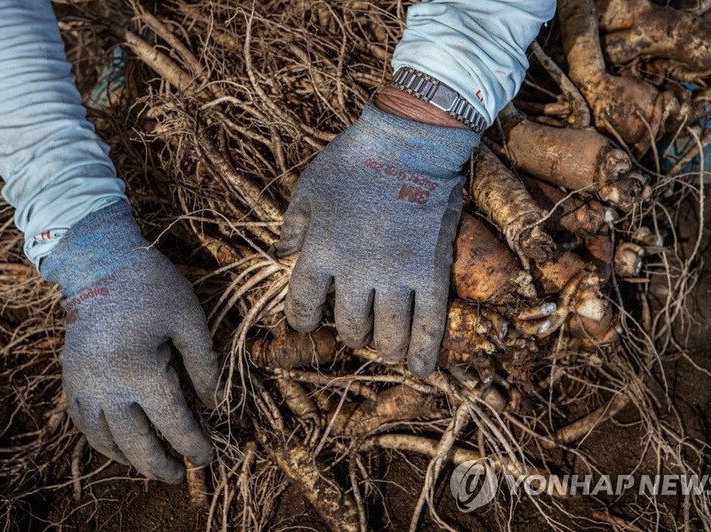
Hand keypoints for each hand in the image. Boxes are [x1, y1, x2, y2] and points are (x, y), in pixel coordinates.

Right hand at [41, 202, 219, 482]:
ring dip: (128, 459)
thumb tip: (215, 404)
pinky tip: (116, 445)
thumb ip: (204, 365)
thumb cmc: (153, 287)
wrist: (100, 263)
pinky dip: (99, 441)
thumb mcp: (190, 320)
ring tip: (151, 466)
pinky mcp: (70, 377)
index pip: (173, 424)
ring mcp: (83, 384)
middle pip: (135, 443)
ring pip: (103, 440)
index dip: (193, 445)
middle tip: (180, 476)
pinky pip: (80, 422)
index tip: (207, 458)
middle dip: (160, 465)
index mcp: (141, 371)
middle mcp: (107, 386)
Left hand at [275, 101, 479, 377]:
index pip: (302, 308)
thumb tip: (280, 254)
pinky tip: (419, 369)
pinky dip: (423, 352)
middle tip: (354, 326)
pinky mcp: (430, 273)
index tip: (307, 320)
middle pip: (348, 328)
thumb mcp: (308, 189)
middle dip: (348, 333)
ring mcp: (396, 275)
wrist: (411, 142)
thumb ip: (291, 227)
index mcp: (320, 252)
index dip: (301, 321)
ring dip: (381, 346)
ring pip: (386, 336)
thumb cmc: (353, 161)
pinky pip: (428, 324)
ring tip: (382, 344)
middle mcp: (355, 272)